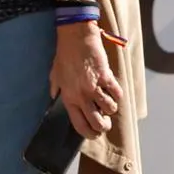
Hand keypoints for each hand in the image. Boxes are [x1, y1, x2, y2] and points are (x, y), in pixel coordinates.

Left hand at [51, 20, 121, 138]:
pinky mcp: (106, 77)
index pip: (79, 123)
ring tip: (110, 105)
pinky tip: (115, 91)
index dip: (88, 133)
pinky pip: (116, 92)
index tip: (94, 134)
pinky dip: (118, 94)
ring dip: (111, 109)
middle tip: (106, 125)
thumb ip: (56, 89)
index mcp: (68, 98)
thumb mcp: (55, 75)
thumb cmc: (65, 55)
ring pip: (109, 108)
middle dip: (103, 126)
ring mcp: (95, 87)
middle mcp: (82, 96)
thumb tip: (55, 97)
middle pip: (97, 121)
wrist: (76, 39)